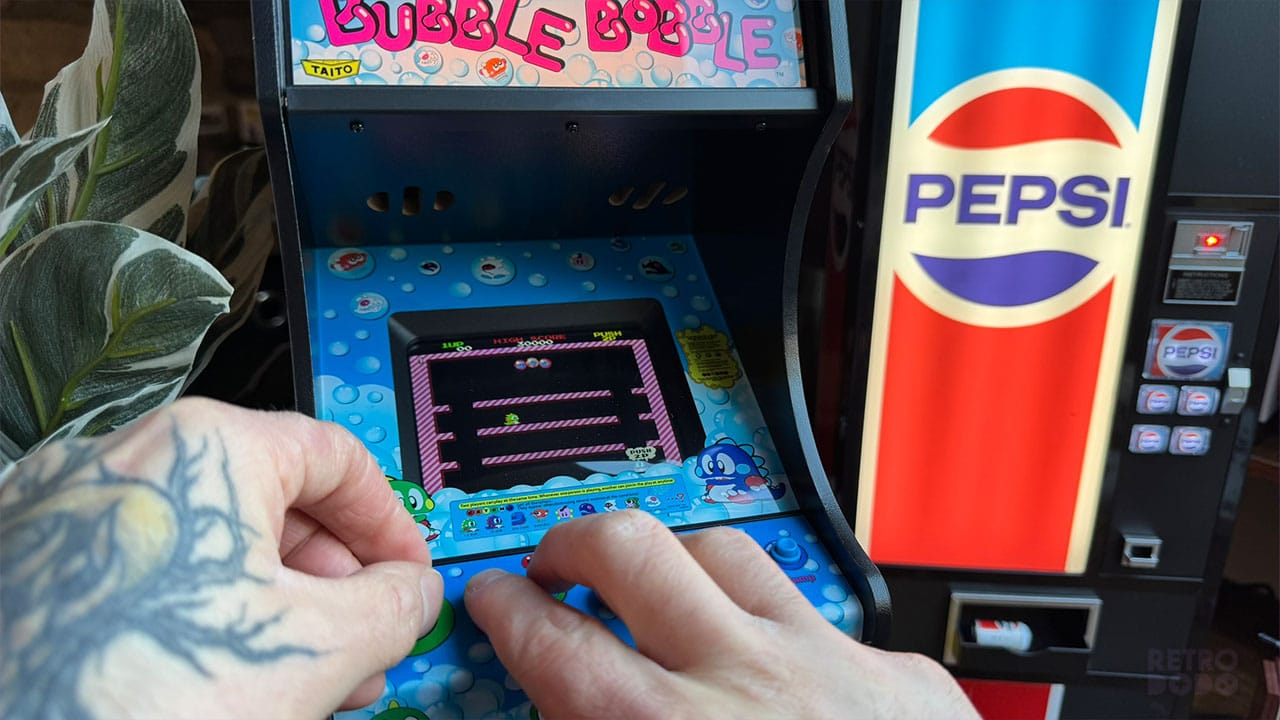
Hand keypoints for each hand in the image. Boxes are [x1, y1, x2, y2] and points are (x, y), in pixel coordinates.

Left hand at [0, 398, 441, 718]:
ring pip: (202, 543)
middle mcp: (124, 458)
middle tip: (361, 641)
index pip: (335, 457)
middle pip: (267, 501)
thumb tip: (412, 593)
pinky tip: (219, 677)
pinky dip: (194, 612)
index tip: (407, 576)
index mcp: (204, 447)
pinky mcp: (26, 566)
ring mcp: (64, 512)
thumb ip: (391, 608)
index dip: (389, 524)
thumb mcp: (313, 650)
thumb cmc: (139, 697)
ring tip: (301, 677)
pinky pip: (140, 572)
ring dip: (269, 605)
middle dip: (331, 581)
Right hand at [465, 511, 977, 718]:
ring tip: (660, 589)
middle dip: (574, 543)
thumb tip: (574, 716)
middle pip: (630, 550)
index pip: (555, 643)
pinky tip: (783, 677)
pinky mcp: (902, 676)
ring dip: (677, 564)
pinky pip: (824, 621)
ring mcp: (830, 664)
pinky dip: (786, 638)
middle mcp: (745, 684)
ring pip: (727, 552)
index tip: (499, 597)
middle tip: (559, 562)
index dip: (509, 607)